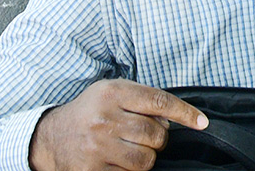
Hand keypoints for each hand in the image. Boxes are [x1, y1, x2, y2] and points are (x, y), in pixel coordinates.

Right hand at [29, 79, 206, 170]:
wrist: (52, 137)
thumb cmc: (90, 111)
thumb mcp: (111, 92)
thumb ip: (142, 98)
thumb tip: (176, 117)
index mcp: (112, 93)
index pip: (159, 102)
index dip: (185, 113)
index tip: (202, 122)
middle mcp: (105, 119)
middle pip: (157, 134)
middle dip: (159, 137)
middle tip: (146, 134)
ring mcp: (98, 147)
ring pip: (147, 159)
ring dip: (146, 156)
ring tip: (132, 148)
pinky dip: (130, 170)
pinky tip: (118, 159)